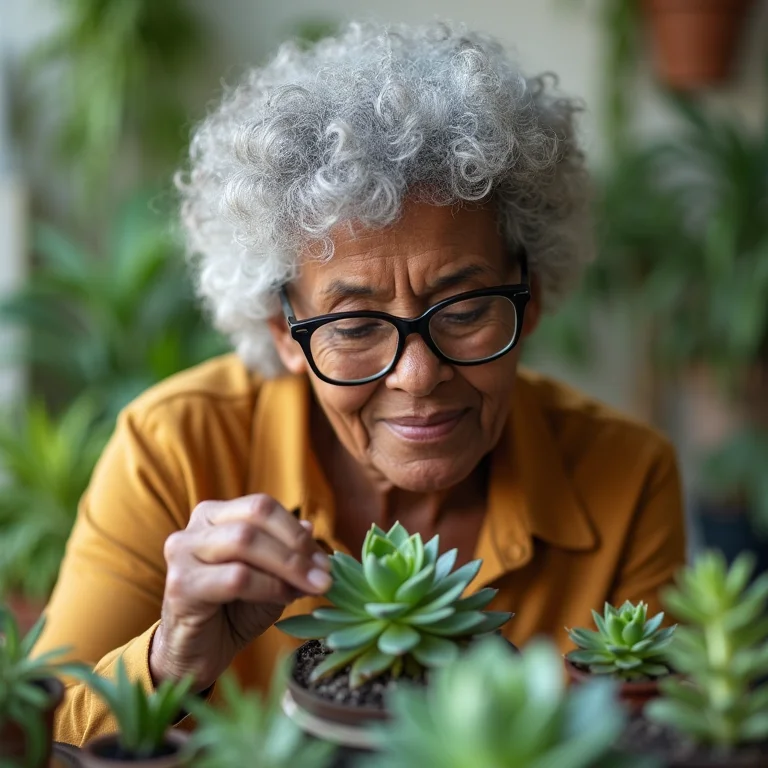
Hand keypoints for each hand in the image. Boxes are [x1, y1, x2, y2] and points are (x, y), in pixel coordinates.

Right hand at [149, 494, 330, 691]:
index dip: (296, 530)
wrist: (198, 654)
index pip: (261, 506)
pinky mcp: (181, 585)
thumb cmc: (234, 610)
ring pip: (244, 542)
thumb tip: (310, 528)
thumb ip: (287, 552)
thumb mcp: (270, 577)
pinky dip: (268, 587)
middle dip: (296, 547)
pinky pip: (236, 578)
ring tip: (309, 588)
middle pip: (255, 518)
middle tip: (324, 575)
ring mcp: (182, 553)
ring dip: (287, 566)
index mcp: (214, 515)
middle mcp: (193, 528)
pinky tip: (283, 600)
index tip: (324, 561)